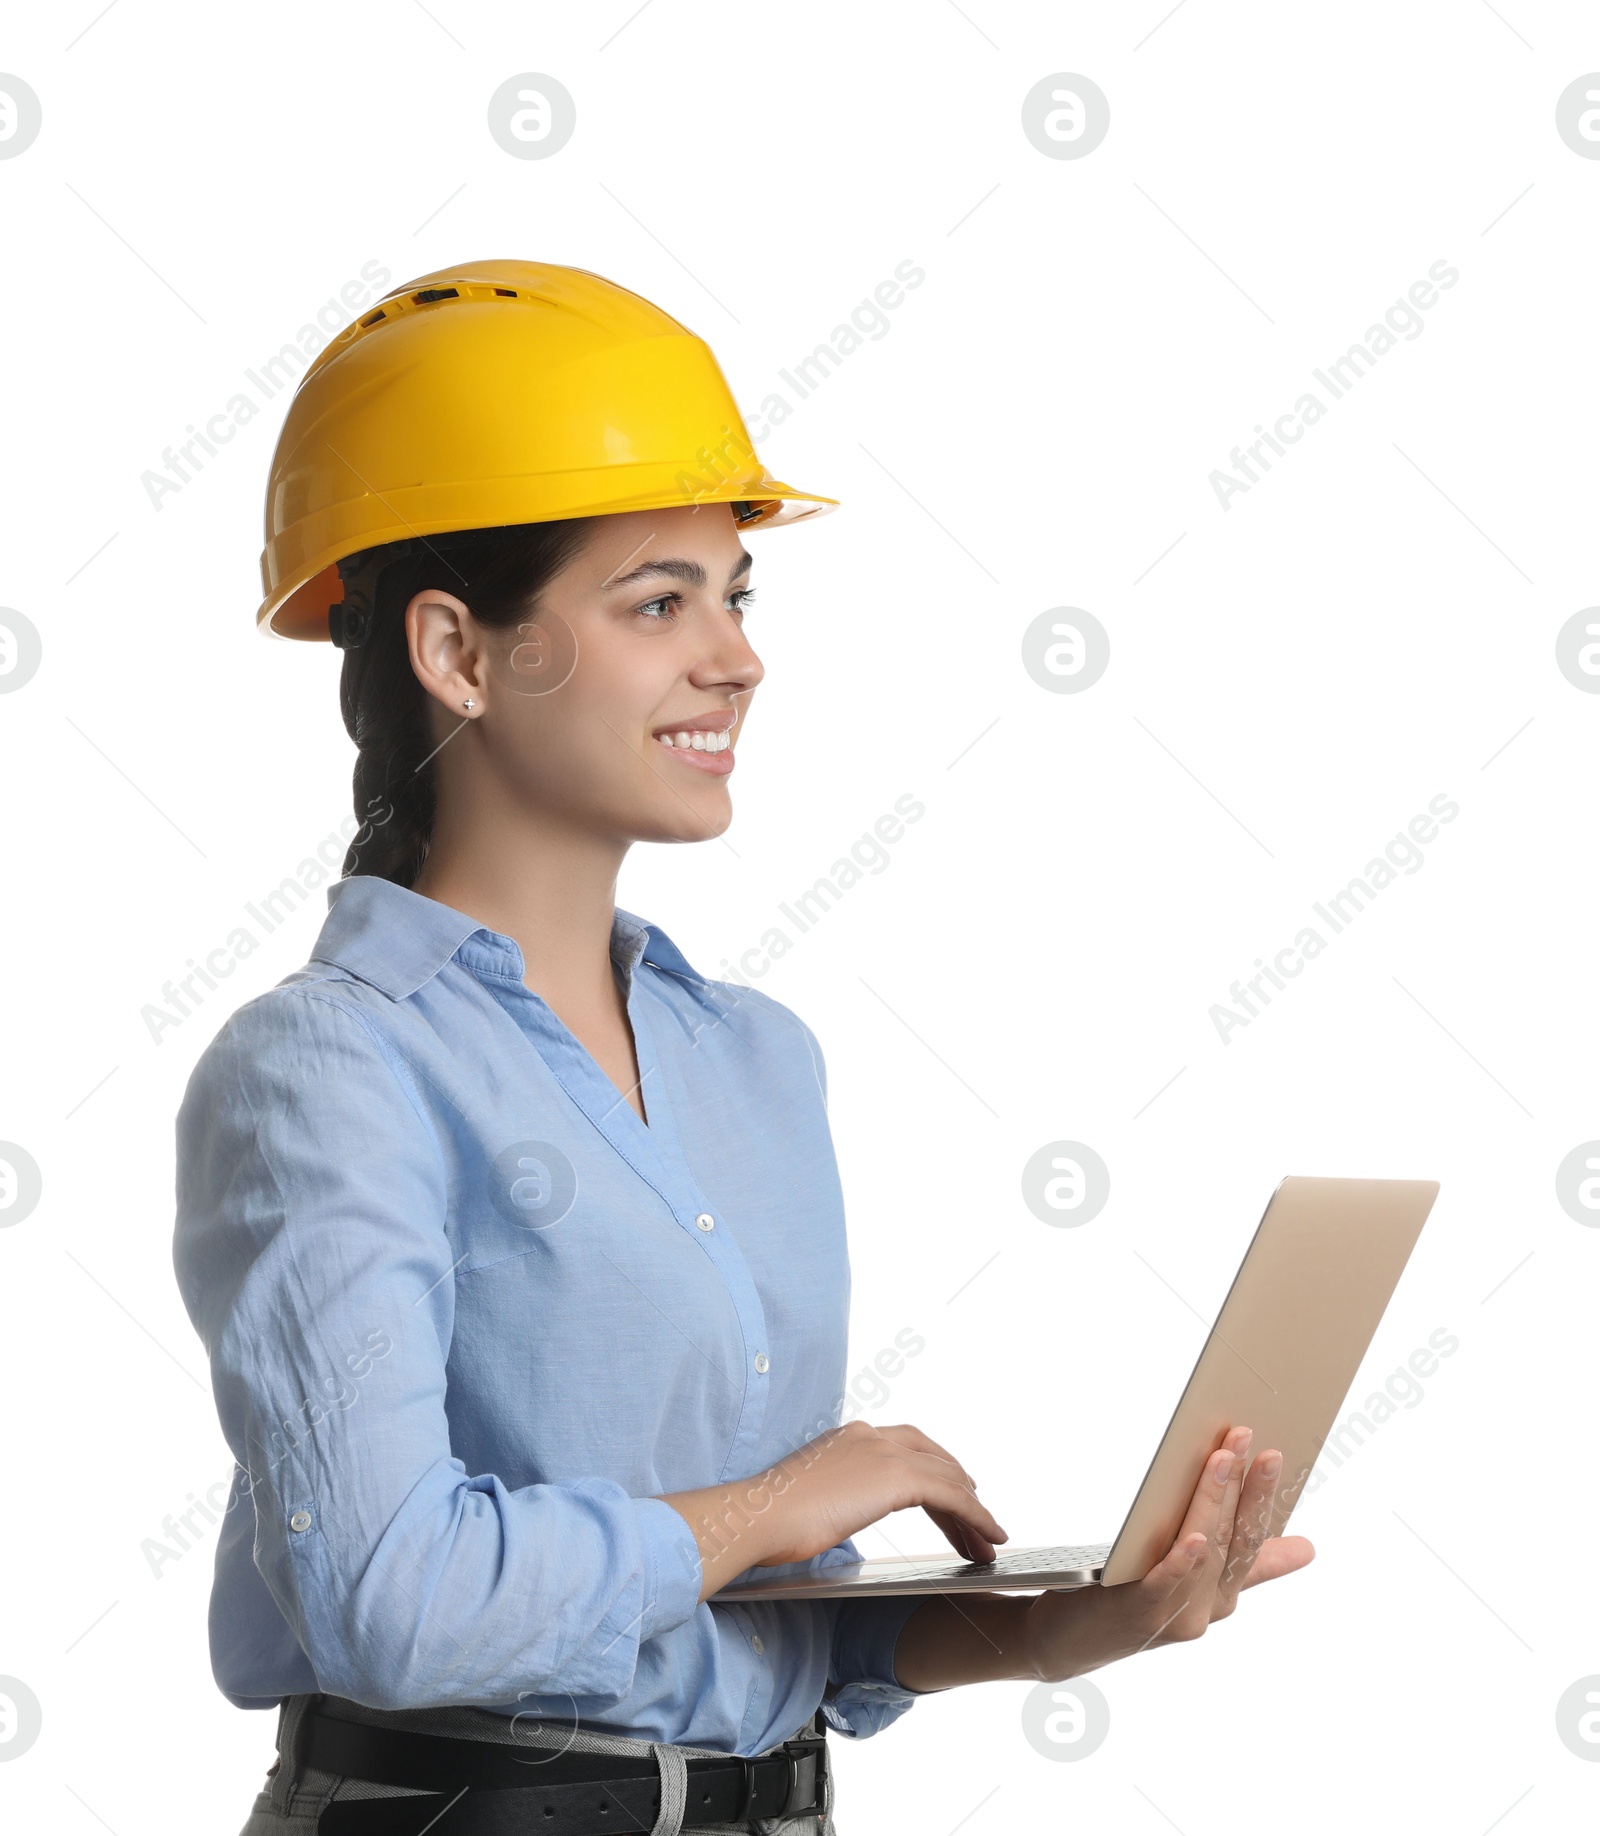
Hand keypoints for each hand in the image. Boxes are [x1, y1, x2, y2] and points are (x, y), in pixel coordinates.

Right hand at [661, 1418, 1007, 1599]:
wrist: (759, 1515)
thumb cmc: (771, 1519)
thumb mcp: (810, 1499)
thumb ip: (835, 1497)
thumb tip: (839, 1516)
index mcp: (849, 1438)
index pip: (907, 1449)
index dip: (936, 1474)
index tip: (952, 1502)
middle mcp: (870, 1436)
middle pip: (934, 1460)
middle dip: (960, 1494)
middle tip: (977, 1526)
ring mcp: (883, 1452)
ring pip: (948, 1477)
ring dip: (973, 1511)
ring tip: (989, 1539)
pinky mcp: (896, 1477)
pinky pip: (952, 1496)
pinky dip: (976, 1516)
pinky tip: (988, 1535)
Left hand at [1023, 1425, 1314, 1683]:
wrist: (1069, 1641)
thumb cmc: (1134, 1598)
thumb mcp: (1194, 1580)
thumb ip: (1246, 1562)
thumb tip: (1306, 1548)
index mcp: (1222, 1593)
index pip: (1251, 1538)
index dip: (1262, 1497)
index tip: (1276, 1455)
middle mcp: (1207, 1607)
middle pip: (1231, 1538)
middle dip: (1246, 1488)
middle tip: (1253, 1439)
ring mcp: (1177, 1614)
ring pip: (1203, 1550)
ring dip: (1214, 1502)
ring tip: (1224, 1459)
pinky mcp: (1140, 1614)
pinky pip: (1166, 1584)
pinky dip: (1183, 1562)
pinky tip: (1194, 1538)